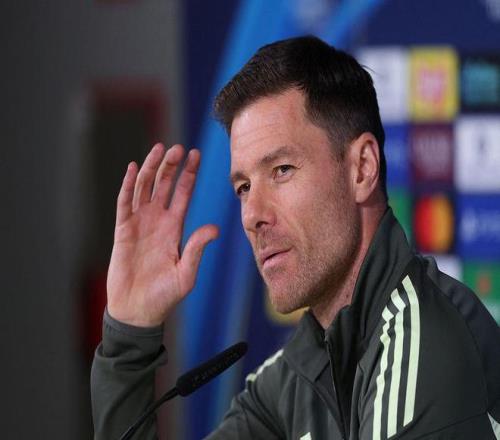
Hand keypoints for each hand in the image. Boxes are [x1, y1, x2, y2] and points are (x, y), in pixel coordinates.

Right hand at [106, 143, 218, 326]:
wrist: (138, 310)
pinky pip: (125, 203)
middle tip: (178, 147)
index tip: (196, 155)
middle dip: (171, 165)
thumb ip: (197, 248)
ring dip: (151, 168)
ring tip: (159, 149)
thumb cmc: (164, 295)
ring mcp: (139, 224)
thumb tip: (215, 228)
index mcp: (175, 228)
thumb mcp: (187, 272)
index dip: (189, 174)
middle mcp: (158, 221)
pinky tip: (133, 169)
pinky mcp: (123, 231)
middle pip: (165, 185)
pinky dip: (128, 185)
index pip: (183, 194)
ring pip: (145, 188)